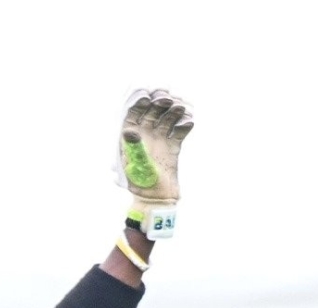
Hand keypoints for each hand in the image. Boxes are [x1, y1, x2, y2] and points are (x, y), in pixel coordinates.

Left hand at [115, 89, 192, 238]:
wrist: (157, 199)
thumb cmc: (141, 184)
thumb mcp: (136, 165)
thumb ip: (134, 148)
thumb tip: (129, 131)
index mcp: (130, 138)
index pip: (133, 113)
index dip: (139, 103)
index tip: (147, 97)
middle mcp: (145, 136)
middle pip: (152, 111)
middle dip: (160, 103)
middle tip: (167, 100)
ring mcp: (160, 139)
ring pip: (168, 118)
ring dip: (175, 110)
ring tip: (181, 107)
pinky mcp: (173, 146)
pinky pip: (180, 130)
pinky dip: (184, 125)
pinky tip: (189, 122)